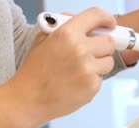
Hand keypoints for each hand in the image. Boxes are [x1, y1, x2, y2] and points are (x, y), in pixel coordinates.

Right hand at [0, 8, 115, 127]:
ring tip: (80, 70)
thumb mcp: (43, 40)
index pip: (97, 16)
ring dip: (99, 65)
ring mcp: (88, 69)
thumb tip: (86, 24)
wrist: (28, 99)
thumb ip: (64, 27)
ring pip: (108, 61)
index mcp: (67, 33)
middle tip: (94, 52)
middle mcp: (80, 49)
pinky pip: (101, 79)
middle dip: (103, 46)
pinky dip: (92, 81)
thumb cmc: (35, 71)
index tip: (110, 25)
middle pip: (109, 42)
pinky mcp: (92, 86)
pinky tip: (76, 83)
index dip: (107, 19)